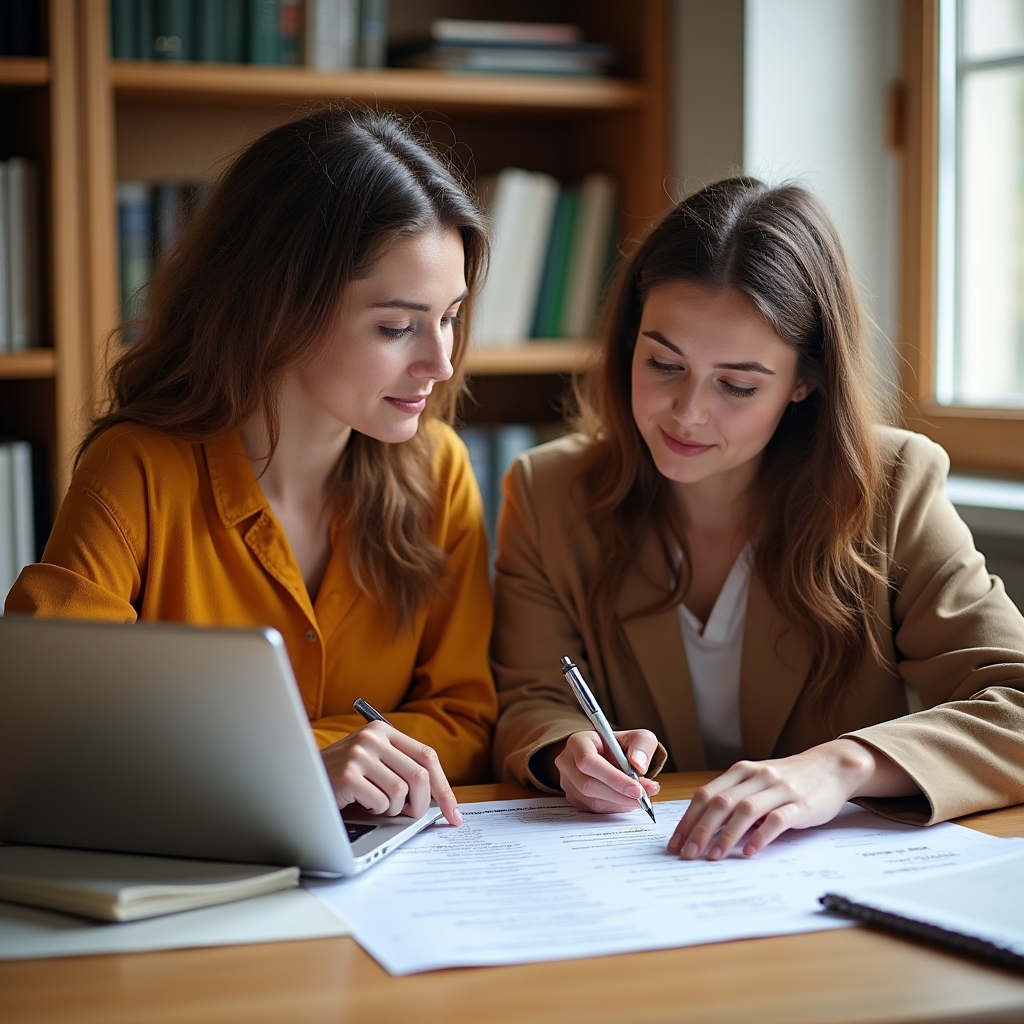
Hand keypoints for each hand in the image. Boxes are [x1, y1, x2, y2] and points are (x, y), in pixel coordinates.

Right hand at [320, 721, 461, 825]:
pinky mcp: (347, 774)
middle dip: (422, 805)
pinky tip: (360, 804)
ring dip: (392, 809)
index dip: (444, 788)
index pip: (428, 756)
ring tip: (375, 805)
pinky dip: (375, 811)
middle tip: (412, 816)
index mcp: (383, 729)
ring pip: (401, 792)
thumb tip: (440, 799)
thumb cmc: (341, 777)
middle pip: (420, 775)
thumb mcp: (373, 763)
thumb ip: (402, 768)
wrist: (298, 779)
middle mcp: (372, 737)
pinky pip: (380, 802)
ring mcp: (359, 754)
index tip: (454, 813)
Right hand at [554, 729, 660, 813]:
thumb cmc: (621, 746)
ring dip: (620, 803)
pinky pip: (594, 810)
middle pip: (588, 785)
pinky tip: (628, 801)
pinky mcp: (574, 798)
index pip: (588, 761)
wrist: (610, 756)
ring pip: (592, 801)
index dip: (612, 778)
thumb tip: (639, 765)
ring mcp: (568, 782)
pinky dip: (615, 808)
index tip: (637, 788)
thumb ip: (642, 746)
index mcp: (578, 742)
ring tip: (641, 799)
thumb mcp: (638, 738)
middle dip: (620, 795)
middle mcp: (567, 762)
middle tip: (644, 798)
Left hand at [667, 738, 915, 859]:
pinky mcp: (801, 804)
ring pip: (745, 811)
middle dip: (699, 830)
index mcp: (741, 771)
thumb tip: (704, 829)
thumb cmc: (789, 779)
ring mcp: (779, 789)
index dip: (688, 819)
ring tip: (712, 856)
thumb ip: (735, 799)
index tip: (675, 842)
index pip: (706, 795)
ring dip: (725, 836)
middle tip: (687, 854)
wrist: (831, 767)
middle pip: (720, 803)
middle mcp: (757, 776)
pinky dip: (760, 836)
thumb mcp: (757, 782)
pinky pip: (777, 820)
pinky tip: (748, 852)